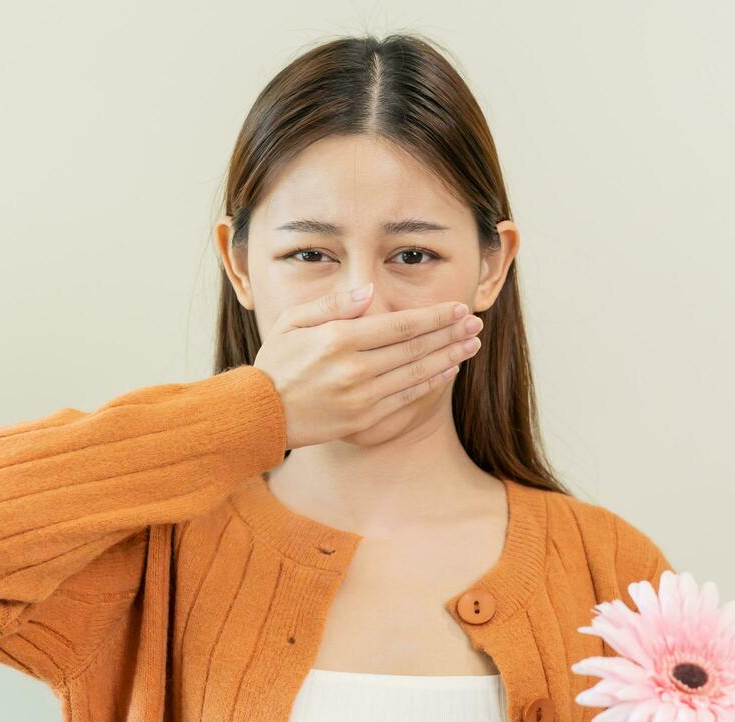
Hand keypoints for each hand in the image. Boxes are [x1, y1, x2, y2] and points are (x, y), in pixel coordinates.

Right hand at [252, 284, 483, 450]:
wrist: (259, 415)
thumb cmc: (275, 364)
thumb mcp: (292, 322)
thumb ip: (332, 304)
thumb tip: (368, 291)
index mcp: (339, 338)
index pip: (399, 324)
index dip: (434, 316)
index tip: (457, 308)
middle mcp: (355, 368)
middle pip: (415, 347)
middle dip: (450, 333)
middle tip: (475, 324)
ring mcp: (362, 396)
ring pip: (416, 372)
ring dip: (449, 357)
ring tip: (471, 345)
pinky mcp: (364, 418)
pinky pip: (407, 398)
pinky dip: (430, 383)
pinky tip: (447, 371)